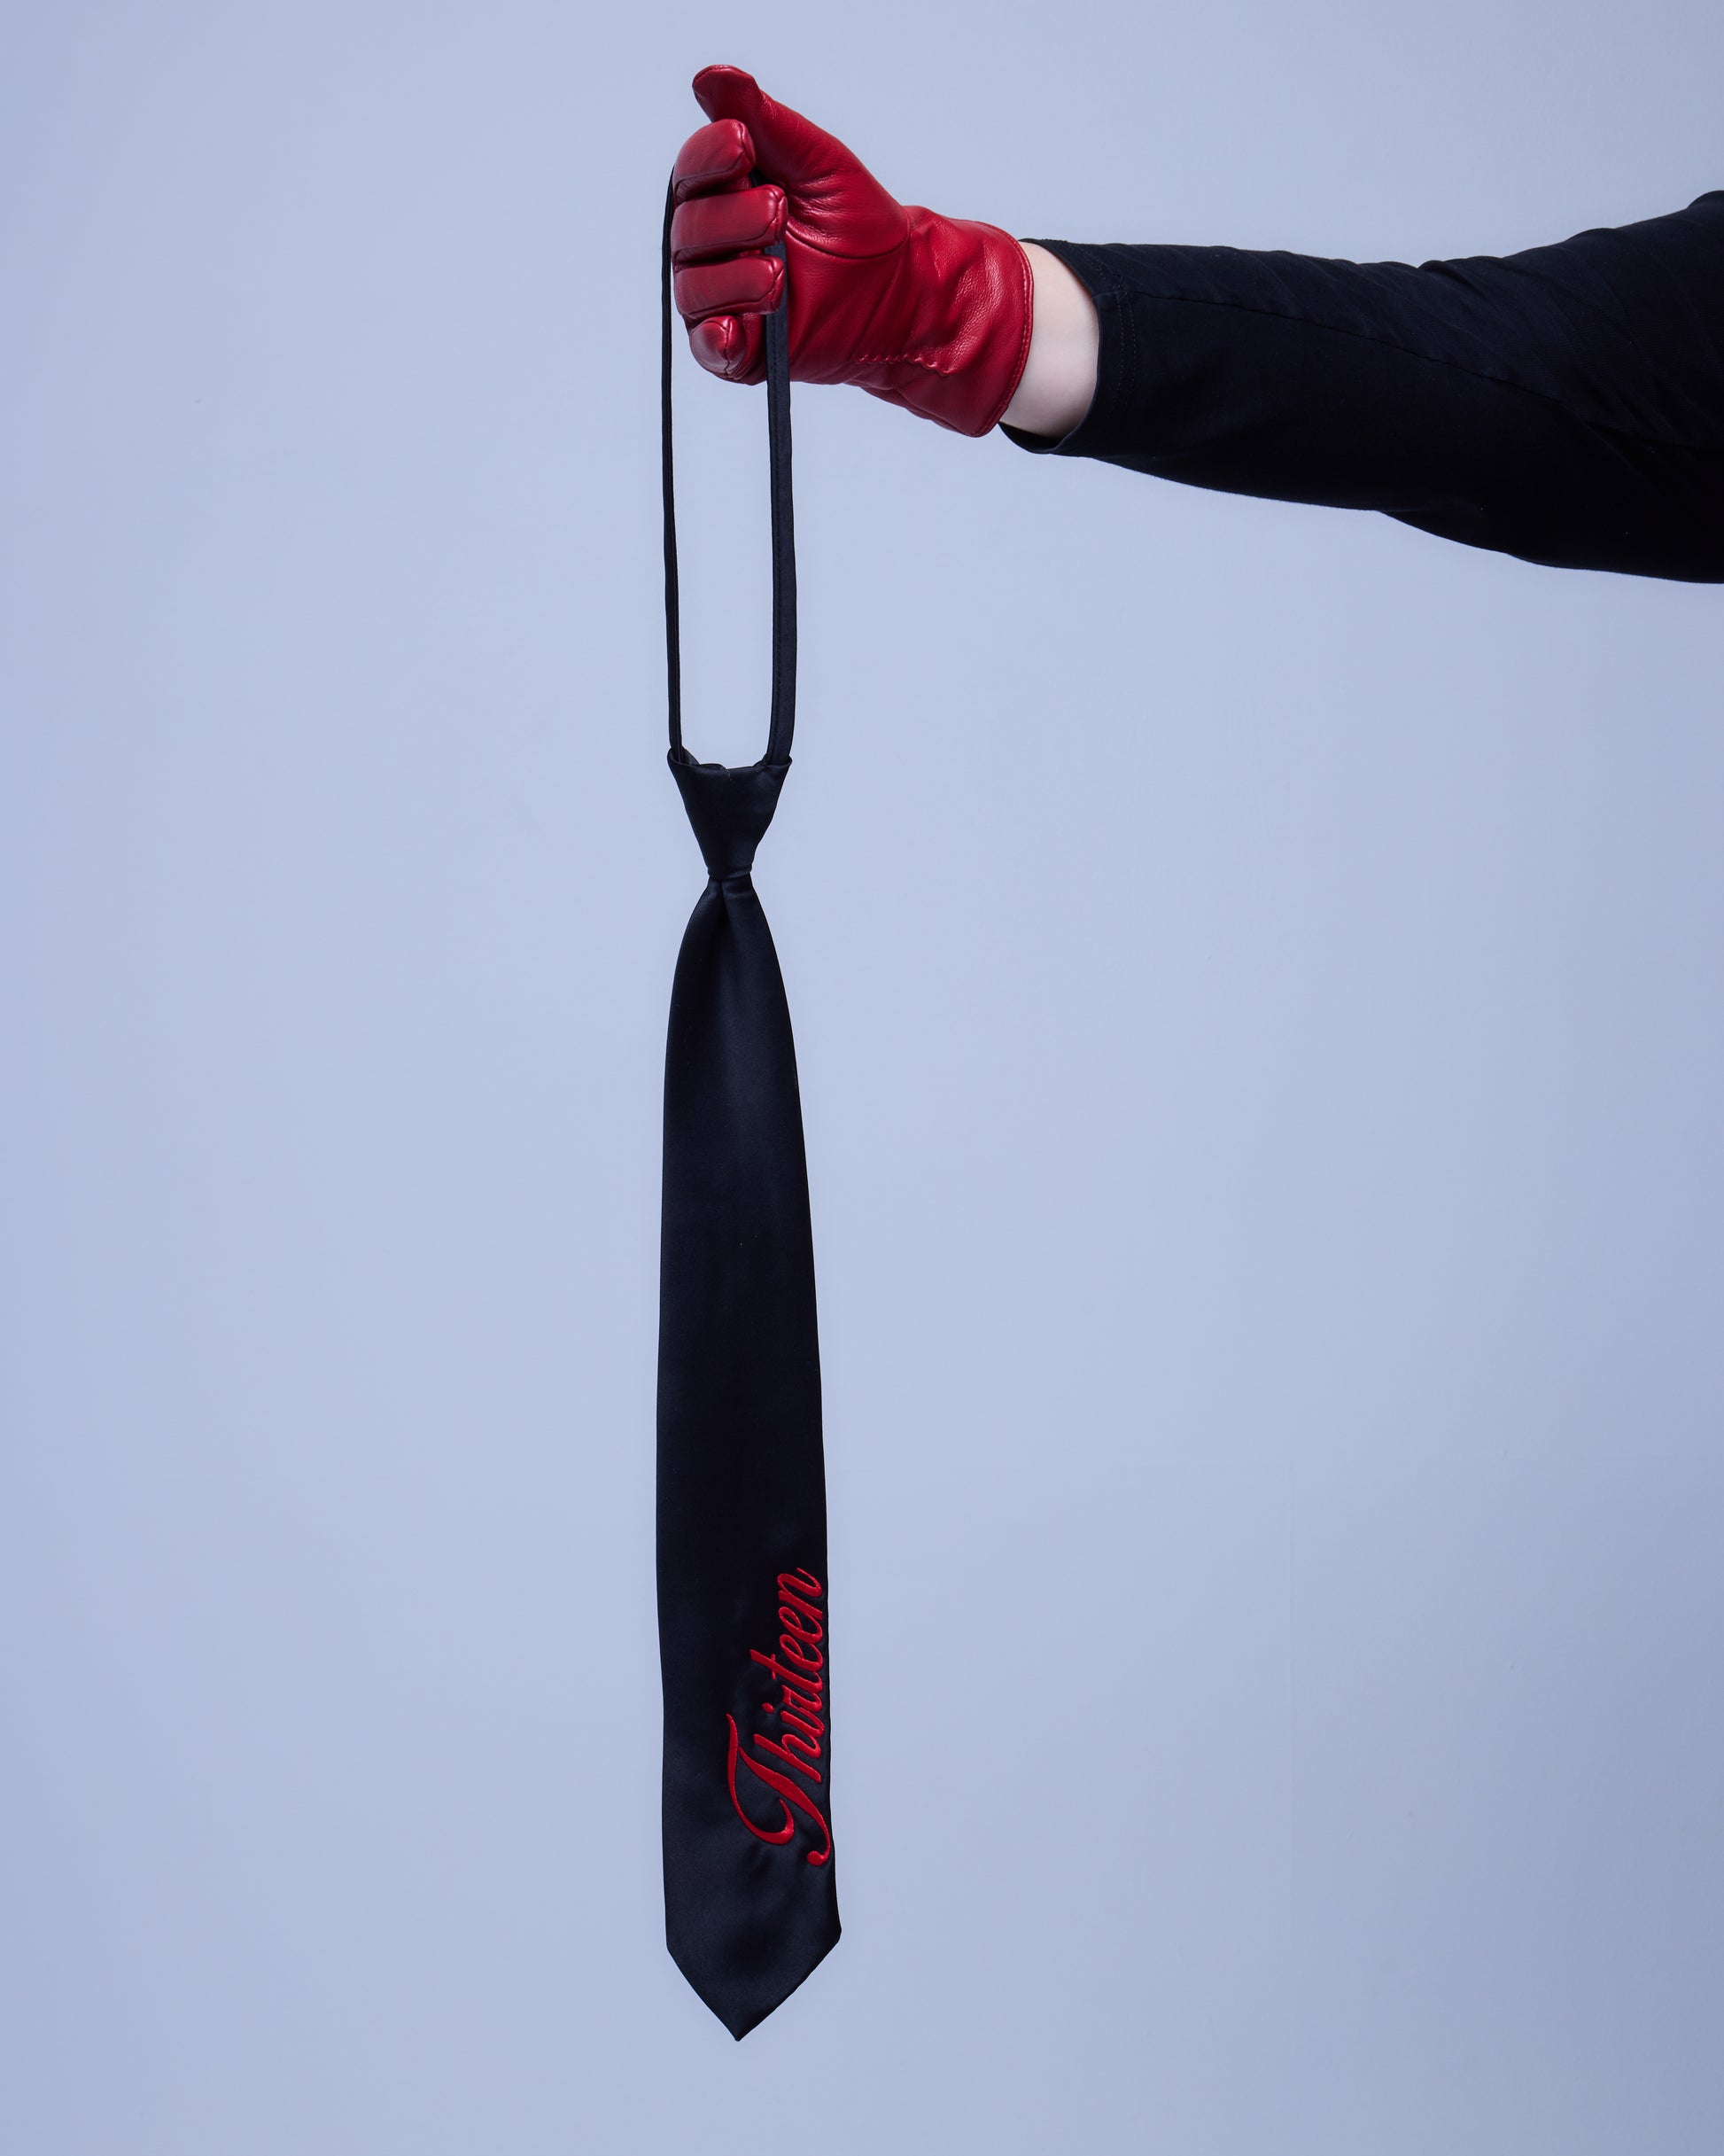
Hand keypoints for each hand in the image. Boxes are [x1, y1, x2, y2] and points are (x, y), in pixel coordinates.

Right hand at [670, 66, 1034, 436]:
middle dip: (732, 218)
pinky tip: (736, 328)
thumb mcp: (816, 161)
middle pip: (689, 229)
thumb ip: (764, 120)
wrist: (900, 288)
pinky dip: (717, 338)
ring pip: (695, 286)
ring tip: (779, 275)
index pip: (692, 171)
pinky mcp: (736, 350)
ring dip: (733, 277)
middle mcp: (710, 245)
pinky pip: (708, 346)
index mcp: (723, 192)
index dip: (709, 157)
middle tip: (779, 211)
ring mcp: (719, 299)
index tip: (743, 146)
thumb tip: (711, 77)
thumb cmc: (858, 223)